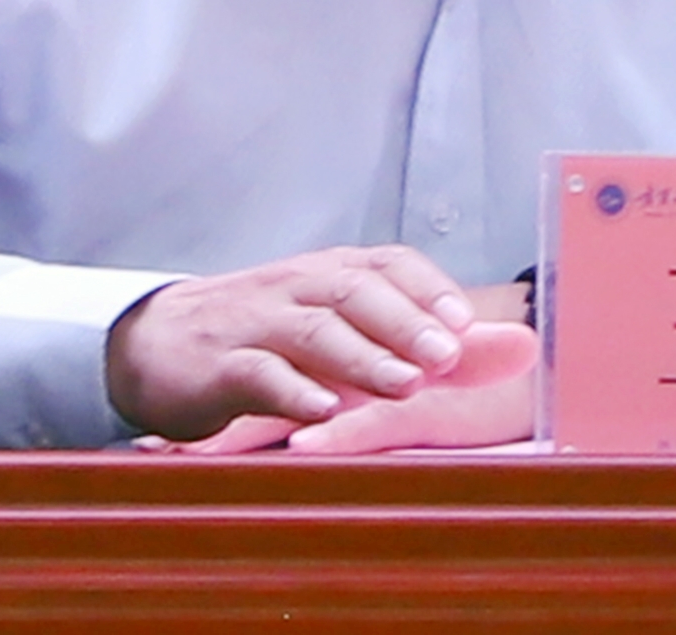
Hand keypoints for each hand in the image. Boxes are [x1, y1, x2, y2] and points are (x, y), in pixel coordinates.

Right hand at [104, 245, 474, 442]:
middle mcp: (296, 288)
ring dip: (361, 356)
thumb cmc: (267, 339)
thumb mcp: (348, 336)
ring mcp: (255, 325)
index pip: (388, 263)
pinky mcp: (219, 368)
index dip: (429, 290)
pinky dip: (292, 391)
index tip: (468, 325)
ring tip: (403, 385)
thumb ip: (432, 346)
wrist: (154, 345)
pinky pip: (257, 373)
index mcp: (330, 274)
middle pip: (355, 291)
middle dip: (405, 321)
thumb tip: (521, 349)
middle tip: (448, 358)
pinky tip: (322, 411)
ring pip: (312, 330)